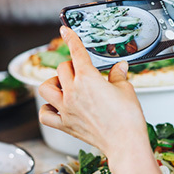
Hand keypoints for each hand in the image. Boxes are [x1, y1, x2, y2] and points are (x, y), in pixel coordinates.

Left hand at [38, 26, 149, 159]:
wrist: (126, 143)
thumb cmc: (128, 119)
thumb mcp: (126, 90)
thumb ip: (118, 76)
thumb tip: (120, 67)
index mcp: (88, 79)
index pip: (76, 52)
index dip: (70, 38)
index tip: (65, 30)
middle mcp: (73, 92)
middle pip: (62, 69)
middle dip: (71, 65)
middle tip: (80, 69)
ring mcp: (66, 109)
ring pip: (46, 88)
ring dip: (53, 83)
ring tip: (63, 85)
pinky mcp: (65, 125)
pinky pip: (45, 114)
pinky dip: (47, 108)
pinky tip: (55, 106)